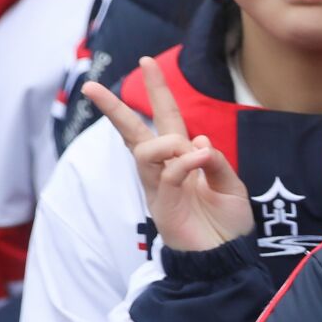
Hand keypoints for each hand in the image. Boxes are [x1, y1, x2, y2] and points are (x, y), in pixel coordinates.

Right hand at [82, 60, 253, 253]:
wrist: (227, 259)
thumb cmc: (228, 224)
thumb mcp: (231, 185)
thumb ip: (215, 161)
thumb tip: (198, 139)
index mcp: (182, 160)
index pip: (165, 119)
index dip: (158, 91)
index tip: (147, 62)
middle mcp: (164, 171)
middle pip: (134, 133)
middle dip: (114, 108)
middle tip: (89, 86)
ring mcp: (159, 188)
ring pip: (145, 150)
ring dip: (169, 142)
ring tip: (192, 152)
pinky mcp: (162, 205)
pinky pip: (168, 172)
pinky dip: (185, 161)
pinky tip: (200, 160)